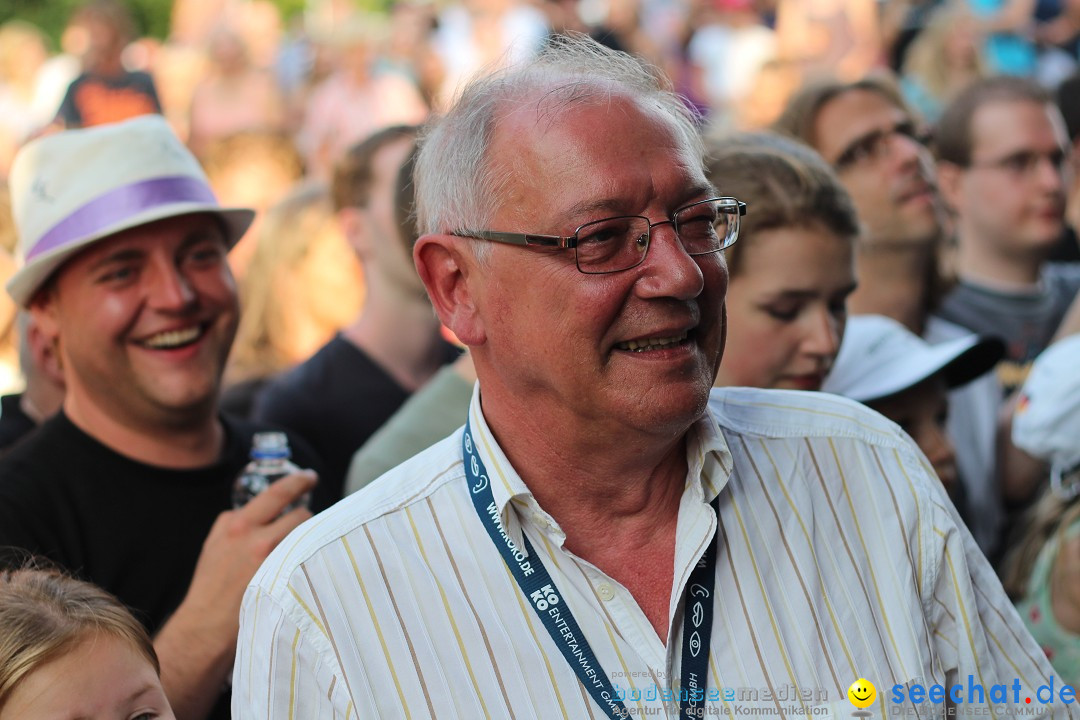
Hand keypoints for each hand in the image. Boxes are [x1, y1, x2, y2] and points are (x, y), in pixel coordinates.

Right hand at [181, 470, 317, 641]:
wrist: (204, 627)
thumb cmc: (211, 587)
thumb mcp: (215, 544)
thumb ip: (237, 524)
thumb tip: (261, 512)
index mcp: (237, 524)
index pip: (277, 492)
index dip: (298, 481)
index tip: (309, 477)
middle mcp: (255, 537)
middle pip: (300, 513)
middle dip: (308, 515)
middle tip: (315, 519)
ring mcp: (271, 559)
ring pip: (307, 536)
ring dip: (310, 539)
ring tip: (305, 550)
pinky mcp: (283, 580)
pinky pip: (307, 559)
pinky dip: (310, 558)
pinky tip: (308, 566)